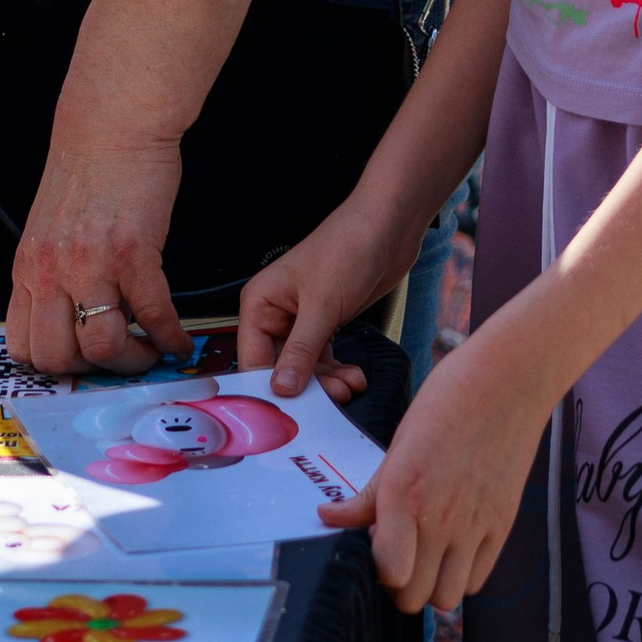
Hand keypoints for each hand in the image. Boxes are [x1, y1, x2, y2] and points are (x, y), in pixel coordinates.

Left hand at [5, 130, 189, 374]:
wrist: (114, 122)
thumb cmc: (87, 167)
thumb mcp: (50, 227)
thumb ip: (55, 272)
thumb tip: (80, 316)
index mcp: (29, 266)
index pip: (22, 344)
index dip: (53, 365)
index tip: (79, 364)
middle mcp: (52, 271)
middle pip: (58, 357)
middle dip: (92, 371)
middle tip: (118, 360)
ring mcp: (91, 264)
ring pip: (102, 347)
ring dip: (132, 359)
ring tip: (149, 349)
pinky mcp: (133, 252)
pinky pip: (152, 314)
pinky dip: (169, 335)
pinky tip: (177, 337)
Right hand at [240, 193, 416, 400]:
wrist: (388, 228)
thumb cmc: (347, 248)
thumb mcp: (322, 305)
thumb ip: (301, 351)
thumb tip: (281, 389)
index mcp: (260, 302)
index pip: (253, 359)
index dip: (269, 388)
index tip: (289, 413)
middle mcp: (275, 312)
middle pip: (280, 367)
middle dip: (307, 386)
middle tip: (333, 399)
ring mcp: (301, 318)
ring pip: (305, 367)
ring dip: (328, 382)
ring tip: (351, 385)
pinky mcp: (325, 322)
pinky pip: (323, 358)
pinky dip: (338, 370)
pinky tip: (354, 376)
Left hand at [319, 322, 554, 616]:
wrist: (508, 380)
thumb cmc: (447, 401)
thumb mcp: (398, 443)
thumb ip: (368, 494)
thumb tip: (328, 517)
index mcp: (404, 494)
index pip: (389, 574)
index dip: (376, 569)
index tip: (375, 546)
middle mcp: (439, 518)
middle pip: (414, 597)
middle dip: (399, 584)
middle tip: (397, 553)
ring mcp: (475, 527)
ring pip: (447, 598)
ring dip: (431, 585)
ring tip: (425, 554)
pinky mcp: (502, 527)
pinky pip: (477, 580)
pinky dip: (461, 575)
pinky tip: (453, 547)